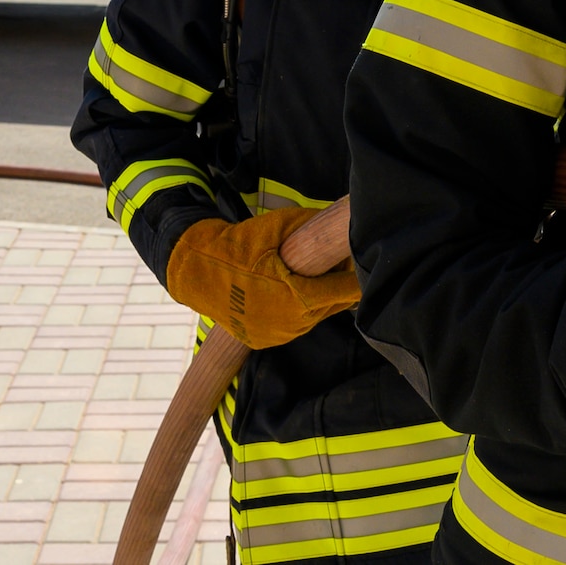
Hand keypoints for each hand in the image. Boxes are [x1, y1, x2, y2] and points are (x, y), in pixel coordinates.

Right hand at [165, 208, 360, 349]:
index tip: (370, 266)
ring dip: (320, 299)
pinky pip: (296, 325)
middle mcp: (290, 322)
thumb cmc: (242, 243)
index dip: (358, 279)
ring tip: (312, 275)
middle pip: (333, 305)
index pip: (345, 292)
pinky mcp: (265, 340)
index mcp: (296, 296)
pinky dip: (300, 310)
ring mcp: (277, 334)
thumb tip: (344, 225)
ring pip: (316, 317)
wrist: (195, 270)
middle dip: (339, 286)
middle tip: (337, 263)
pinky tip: (292, 290)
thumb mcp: (281, 225)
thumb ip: (314, 228)